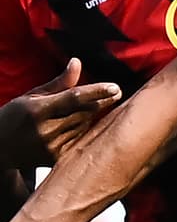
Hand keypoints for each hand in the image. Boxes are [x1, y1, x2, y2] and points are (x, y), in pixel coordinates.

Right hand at [0, 58, 120, 167]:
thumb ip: (58, 83)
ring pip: (84, 126)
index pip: (73, 98)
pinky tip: (86, 123)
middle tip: (116, 93)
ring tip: (99, 105)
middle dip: (102, 102)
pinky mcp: (55, 159)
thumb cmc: (15, 117)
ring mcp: (50, 146)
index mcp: (36, 110)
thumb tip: (77, 62)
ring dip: (93, 115)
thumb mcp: (31, 96)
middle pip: (83, 112)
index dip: (96, 92)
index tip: (115, 87)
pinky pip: (79, 140)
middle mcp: (44, 129)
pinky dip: (85, 130)